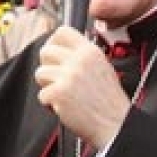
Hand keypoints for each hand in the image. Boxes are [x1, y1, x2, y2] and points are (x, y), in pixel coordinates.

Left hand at [34, 26, 129, 148]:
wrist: (116, 124)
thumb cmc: (108, 101)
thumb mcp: (101, 68)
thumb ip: (82, 57)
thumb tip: (59, 49)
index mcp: (90, 51)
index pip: (62, 32)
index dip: (53, 43)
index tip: (53, 56)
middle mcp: (79, 60)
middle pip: (45, 51)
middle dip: (46, 66)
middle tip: (55, 80)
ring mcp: (69, 76)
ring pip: (40, 73)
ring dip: (47, 86)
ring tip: (63, 96)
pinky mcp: (59, 93)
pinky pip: (42, 95)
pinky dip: (50, 104)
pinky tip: (64, 108)